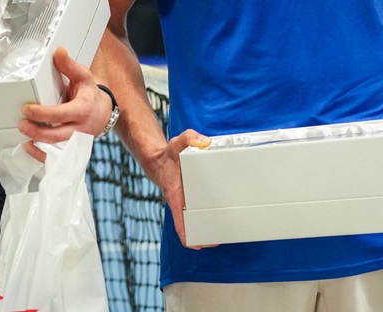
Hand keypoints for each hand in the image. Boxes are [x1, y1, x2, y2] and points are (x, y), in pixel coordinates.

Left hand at [17, 48, 108, 159]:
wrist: (103, 113)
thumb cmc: (89, 94)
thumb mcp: (83, 77)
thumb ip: (69, 65)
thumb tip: (58, 51)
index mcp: (81, 110)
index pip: (60, 115)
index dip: (41, 113)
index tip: (26, 108)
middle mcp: (78, 128)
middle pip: (56, 136)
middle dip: (36, 131)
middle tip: (21, 124)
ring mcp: (73, 141)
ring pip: (54, 148)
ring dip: (37, 143)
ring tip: (23, 134)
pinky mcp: (69, 148)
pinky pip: (54, 157)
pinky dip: (40, 155)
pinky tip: (29, 146)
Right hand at [140, 128, 209, 248]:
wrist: (160, 160)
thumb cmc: (168, 155)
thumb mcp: (177, 143)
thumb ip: (189, 138)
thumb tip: (204, 142)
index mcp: (176, 196)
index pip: (179, 221)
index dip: (187, 236)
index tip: (197, 245)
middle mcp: (181, 203)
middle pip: (190, 226)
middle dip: (202, 236)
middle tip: (218, 240)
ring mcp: (186, 202)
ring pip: (195, 221)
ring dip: (206, 228)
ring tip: (222, 232)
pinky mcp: (190, 199)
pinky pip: (198, 211)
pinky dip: (206, 216)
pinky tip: (219, 215)